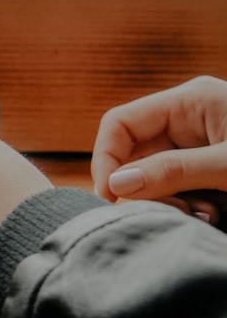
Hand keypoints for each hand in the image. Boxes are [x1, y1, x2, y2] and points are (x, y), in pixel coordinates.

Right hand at [92, 76, 226, 223]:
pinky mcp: (206, 169)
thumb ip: (173, 171)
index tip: (109, 197)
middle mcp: (187, 120)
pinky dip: (186, 207)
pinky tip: (212, 214)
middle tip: (173, 213)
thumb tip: (115, 185)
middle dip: (144, 189)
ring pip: (152, 178)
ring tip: (205, 215)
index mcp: (190, 102)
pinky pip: (176, 189)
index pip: (120, 123)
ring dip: (170, 203)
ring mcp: (197, 145)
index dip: (105, 159)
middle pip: (133, 155)